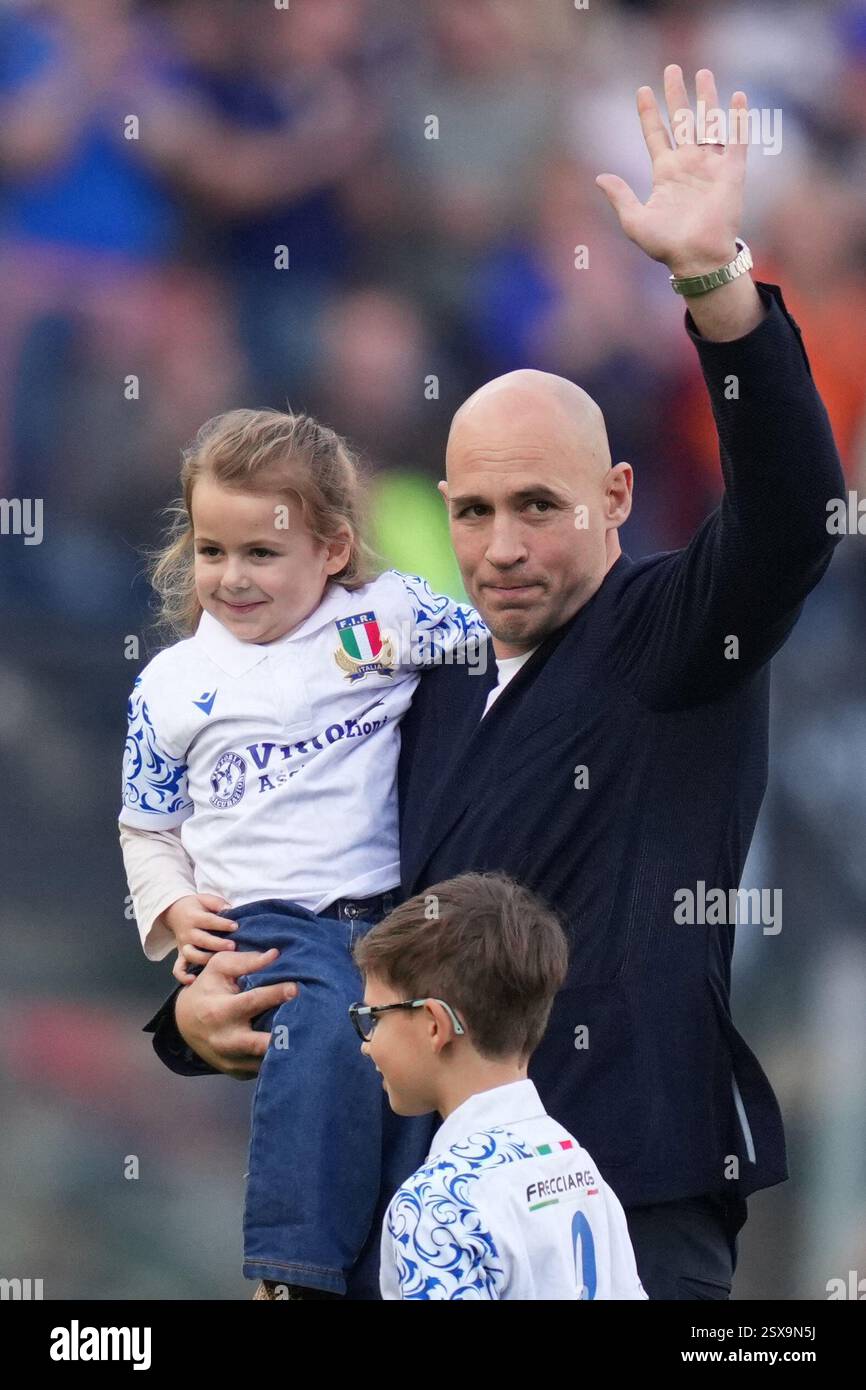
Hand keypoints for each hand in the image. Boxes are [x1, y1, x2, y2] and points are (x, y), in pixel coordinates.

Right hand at [163, 893, 235, 985]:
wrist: (174, 912)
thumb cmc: (196, 906)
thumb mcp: (205, 898)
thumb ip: (217, 903)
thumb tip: (229, 909)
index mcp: (193, 917)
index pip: (208, 921)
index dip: (222, 923)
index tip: (236, 926)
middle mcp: (187, 933)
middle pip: (201, 940)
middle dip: (217, 944)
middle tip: (233, 946)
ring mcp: (183, 946)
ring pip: (192, 955)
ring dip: (205, 959)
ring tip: (219, 962)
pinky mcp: (181, 955)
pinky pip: (178, 968)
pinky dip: (183, 976)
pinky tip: (193, 981)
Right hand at [174, 948, 298, 1079]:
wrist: (184, 1023)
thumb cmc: (207, 989)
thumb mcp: (219, 968)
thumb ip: (246, 961)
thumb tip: (275, 955)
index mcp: (220, 1011)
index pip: (252, 1002)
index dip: (276, 994)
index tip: (296, 988)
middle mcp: (225, 1040)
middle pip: (260, 1045)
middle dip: (284, 1036)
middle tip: (308, 1022)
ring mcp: (231, 1060)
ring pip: (265, 1061)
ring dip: (285, 1049)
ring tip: (305, 1033)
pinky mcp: (238, 1072)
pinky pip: (262, 1069)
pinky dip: (277, 1059)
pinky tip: (290, 1045)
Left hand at [596, 66, 747, 277]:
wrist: (697, 258)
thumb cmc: (666, 245)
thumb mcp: (634, 221)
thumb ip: (620, 197)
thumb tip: (599, 177)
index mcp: (665, 173)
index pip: (655, 135)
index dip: (648, 114)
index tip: (641, 91)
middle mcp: (688, 164)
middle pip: (681, 121)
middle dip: (676, 95)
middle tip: (671, 68)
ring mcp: (710, 166)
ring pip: (708, 123)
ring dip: (706, 98)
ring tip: (703, 73)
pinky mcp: (732, 173)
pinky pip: (737, 140)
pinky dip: (739, 119)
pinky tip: (739, 96)